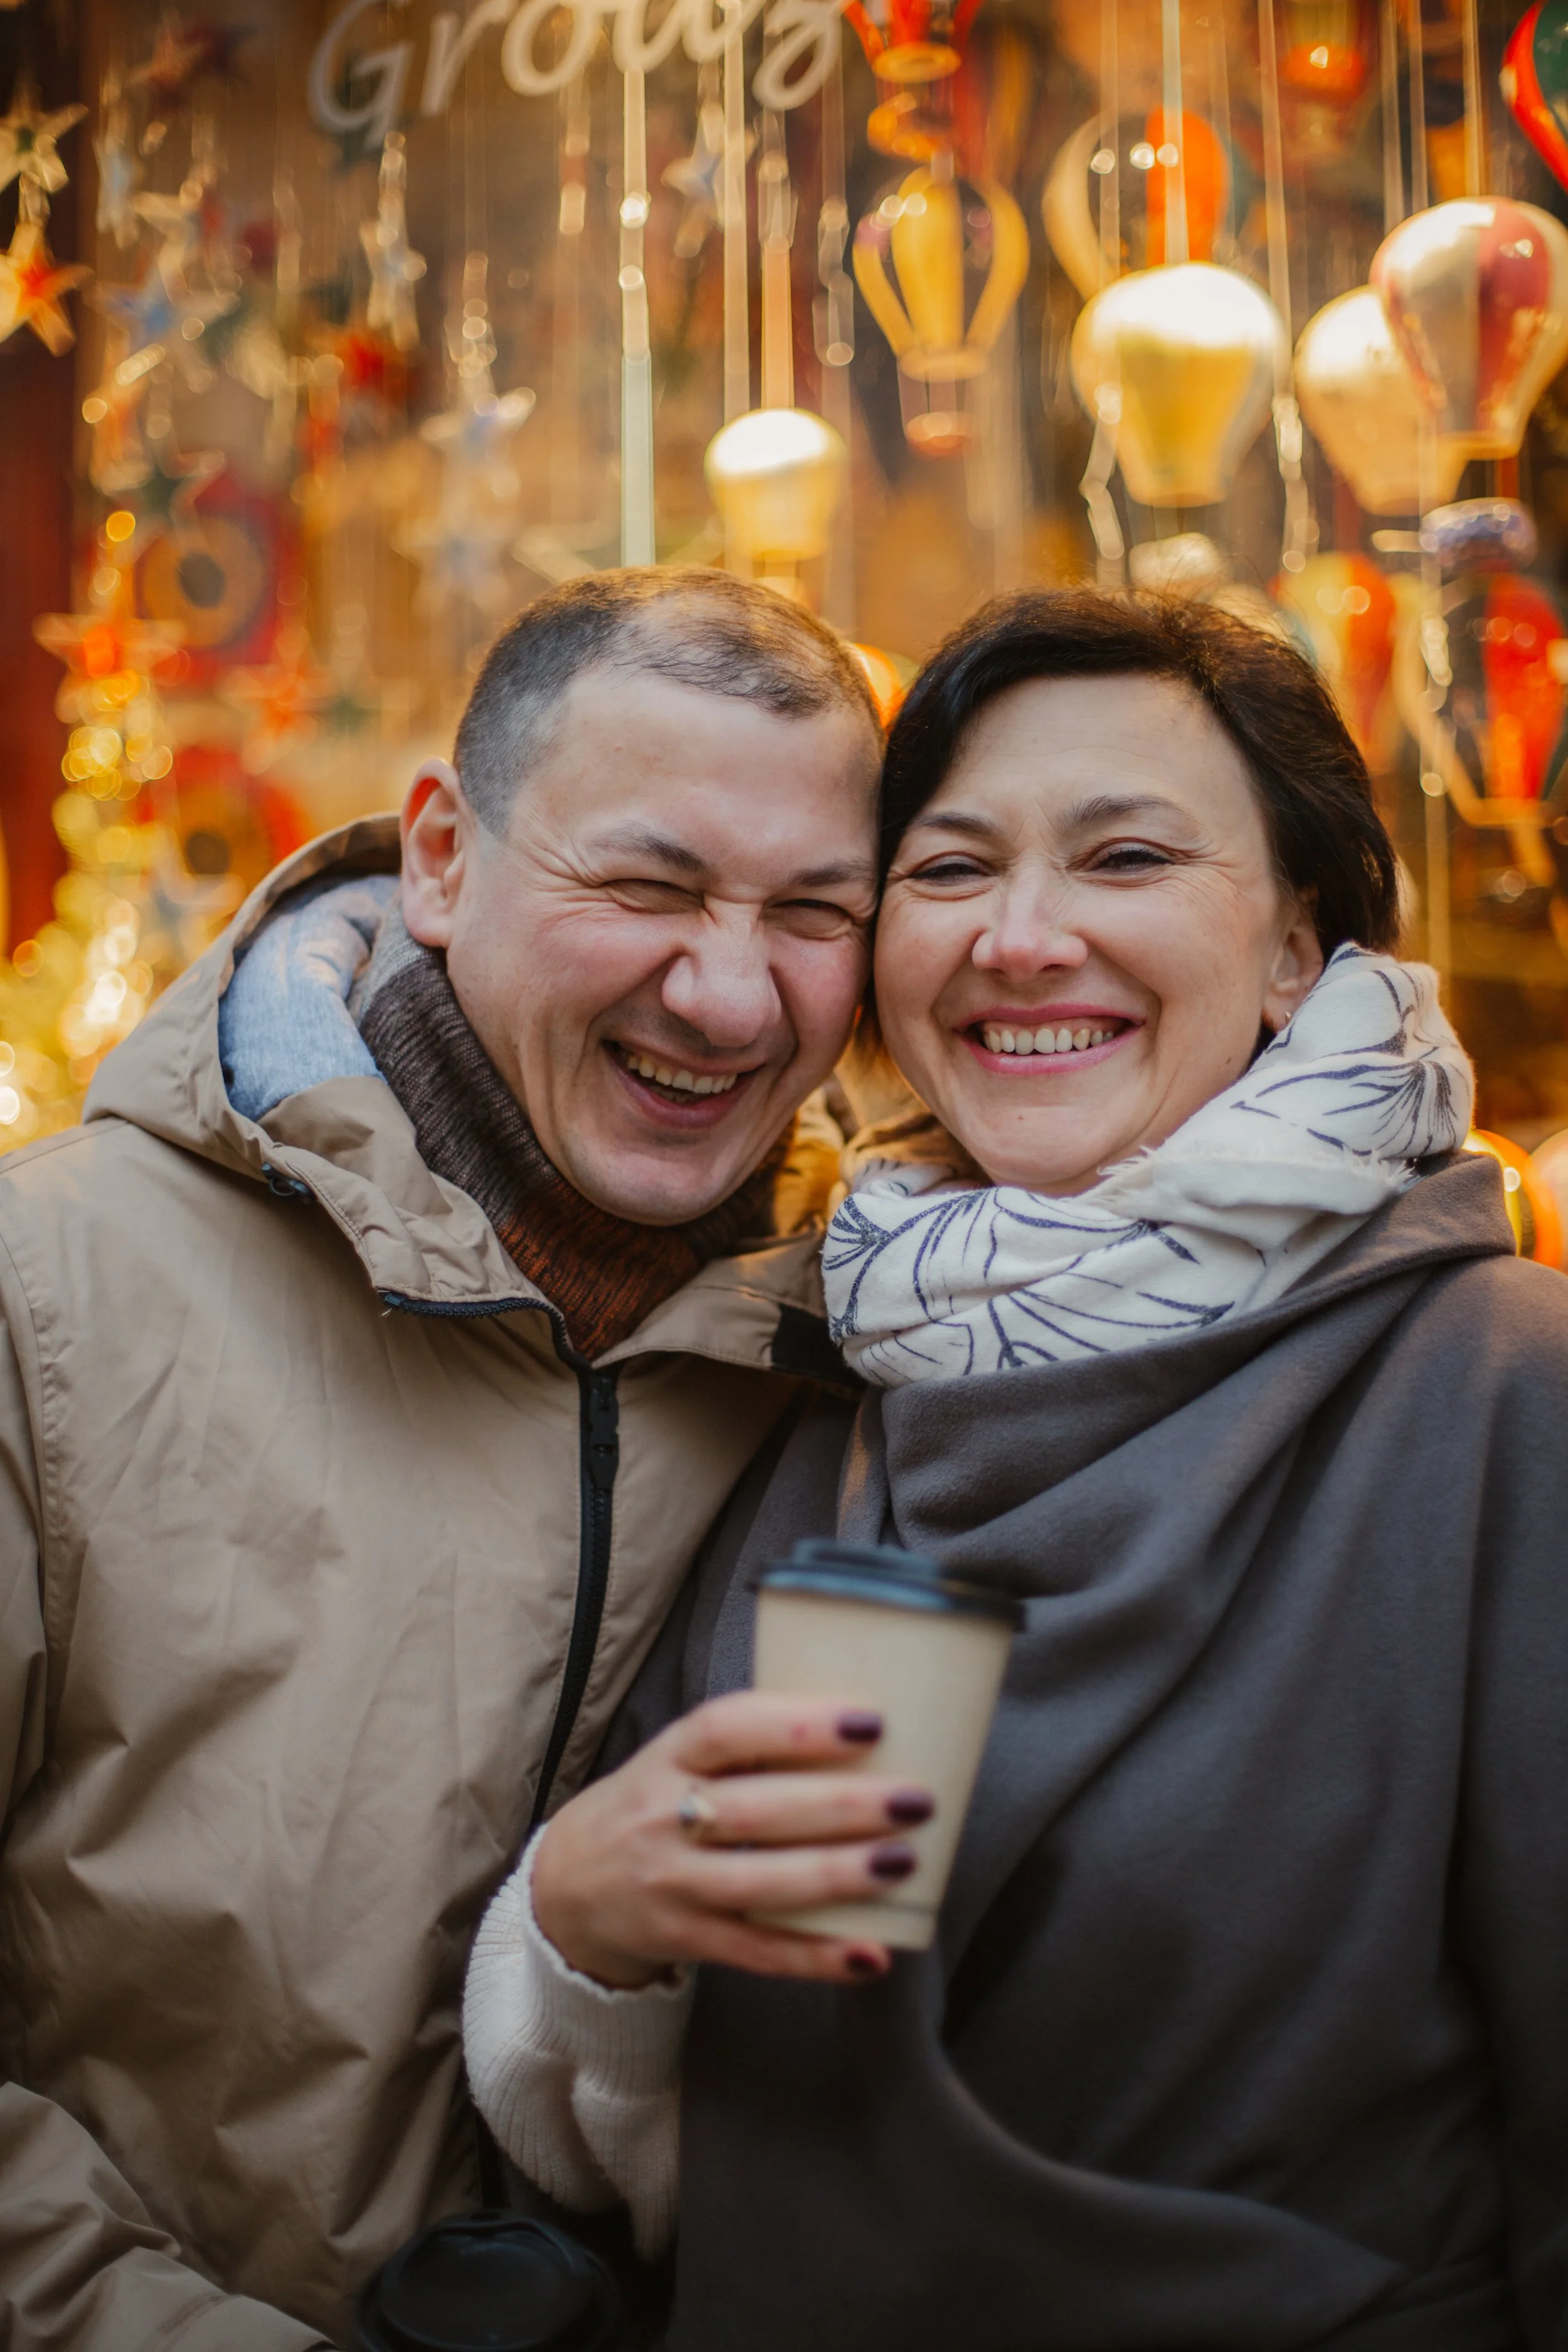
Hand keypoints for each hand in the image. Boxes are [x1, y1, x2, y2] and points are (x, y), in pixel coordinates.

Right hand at [531, 1691, 934, 1991]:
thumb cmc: (652, 1805)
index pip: (726, 1728)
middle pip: (757, 1810)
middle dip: (842, 1804)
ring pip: (762, 1883)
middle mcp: (665, 1818)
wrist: (567, 1886)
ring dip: (839, 1875)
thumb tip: (862, 1726)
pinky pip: (759, 1953)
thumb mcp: (678, 1757)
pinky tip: (873, 1954)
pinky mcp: (687, 1940)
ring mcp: (673, 1885)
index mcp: (669, 1756)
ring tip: (905, 1861)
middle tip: (915, 1798)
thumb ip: (747, 1743)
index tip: (870, 1720)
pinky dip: (817, 1957)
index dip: (798, 1724)